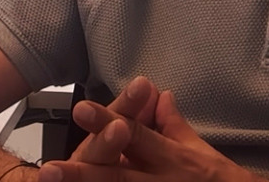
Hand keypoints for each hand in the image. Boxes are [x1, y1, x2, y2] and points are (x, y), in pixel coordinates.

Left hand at [40, 91, 261, 181]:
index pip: (135, 136)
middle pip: (116, 177)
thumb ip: (172, 124)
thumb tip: (157, 94)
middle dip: (83, 174)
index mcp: (171, 159)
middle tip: (50, 169)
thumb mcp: (199, 150)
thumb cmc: (218, 181)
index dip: (107, 124)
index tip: (81, 108)